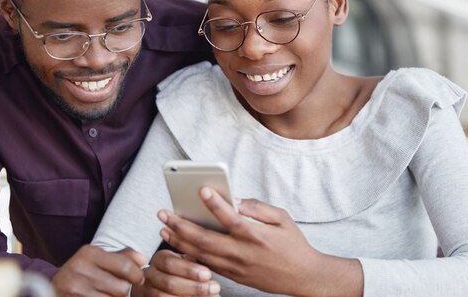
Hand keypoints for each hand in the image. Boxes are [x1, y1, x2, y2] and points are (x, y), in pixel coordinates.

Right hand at [52, 244, 145, 296]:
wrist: (53, 286)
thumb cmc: (84, 272)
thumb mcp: (100, 259)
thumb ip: (123, 257)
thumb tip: (143, 260)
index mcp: (89, 253)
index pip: (125, 266)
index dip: (138, 275)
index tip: (139, 279)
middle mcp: (79, 269)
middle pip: (121, 288)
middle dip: (124, 291)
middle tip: (117, 289)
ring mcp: (73, 288)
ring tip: (105, 294)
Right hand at [133, 250, 219, 296]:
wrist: (163, 284)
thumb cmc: (180, 270)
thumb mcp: (186, 261)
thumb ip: (194, 258)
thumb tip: (211, 256)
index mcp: (160, 259)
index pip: (170, 263)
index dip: (189, 270)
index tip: (208, 274)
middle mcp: (150, 275)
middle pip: (169, 283)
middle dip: (194, 287)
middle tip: (215, 287)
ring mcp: (148, 290)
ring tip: (211, 296)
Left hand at [157, 188, 323, 295]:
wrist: (303, 277)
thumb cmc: (294, 244)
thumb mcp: (282, 218)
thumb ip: (257, 207)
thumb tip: (234, 199)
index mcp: (256, 235)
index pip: (231, 218)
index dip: (215, 203)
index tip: (201, 190)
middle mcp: (242, 253)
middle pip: (205, 239)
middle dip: (180, 225)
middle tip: (164, 213)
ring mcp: (236, 267)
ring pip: (200, 255)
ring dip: (179, 241)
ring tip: (164, 229)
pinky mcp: (234, 276)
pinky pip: (207, 266)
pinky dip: (190, 256)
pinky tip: (178, 247)